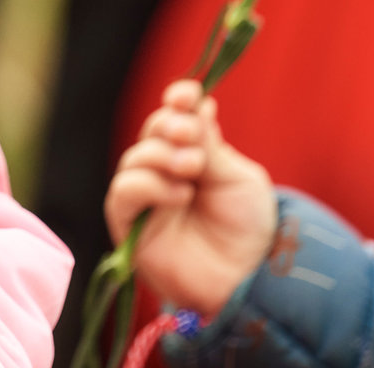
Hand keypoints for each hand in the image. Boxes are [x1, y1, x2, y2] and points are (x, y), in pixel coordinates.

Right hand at [105, 80, 275, 314]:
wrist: (249, 279)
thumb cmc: (250, 230)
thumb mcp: (239, 178)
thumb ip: (210, 145)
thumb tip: (197, 103)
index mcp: (195, 155)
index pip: (175, 117)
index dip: (178, 101)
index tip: (188, 95)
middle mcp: (166, 172)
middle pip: (151, 132)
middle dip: (168, 125)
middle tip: (189, 135)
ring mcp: (146, 197)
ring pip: (135, 158)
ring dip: (161, 156)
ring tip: (192, 169)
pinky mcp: (129, 224)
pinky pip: (123, 191)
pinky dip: (149, 185)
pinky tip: (180, 194)